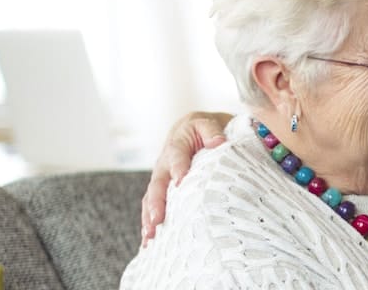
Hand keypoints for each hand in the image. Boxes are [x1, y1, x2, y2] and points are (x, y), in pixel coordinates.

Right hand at [141, 111, 232, 246]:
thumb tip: (218, 143)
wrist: (192, 130)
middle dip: (157, 204)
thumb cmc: (203, 129)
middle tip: (157, 220)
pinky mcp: (162, 192)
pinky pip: (152, 208)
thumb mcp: (208, 123)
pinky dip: (149, 225)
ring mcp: (161, 180)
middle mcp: (164, 165)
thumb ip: (212, 132)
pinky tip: (148, 244)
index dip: (179, 168)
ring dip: (149, 218)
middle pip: (158, 185)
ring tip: (150, 237)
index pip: (177, 157)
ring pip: (151, 200)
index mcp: (176, 146)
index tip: (181, 181)